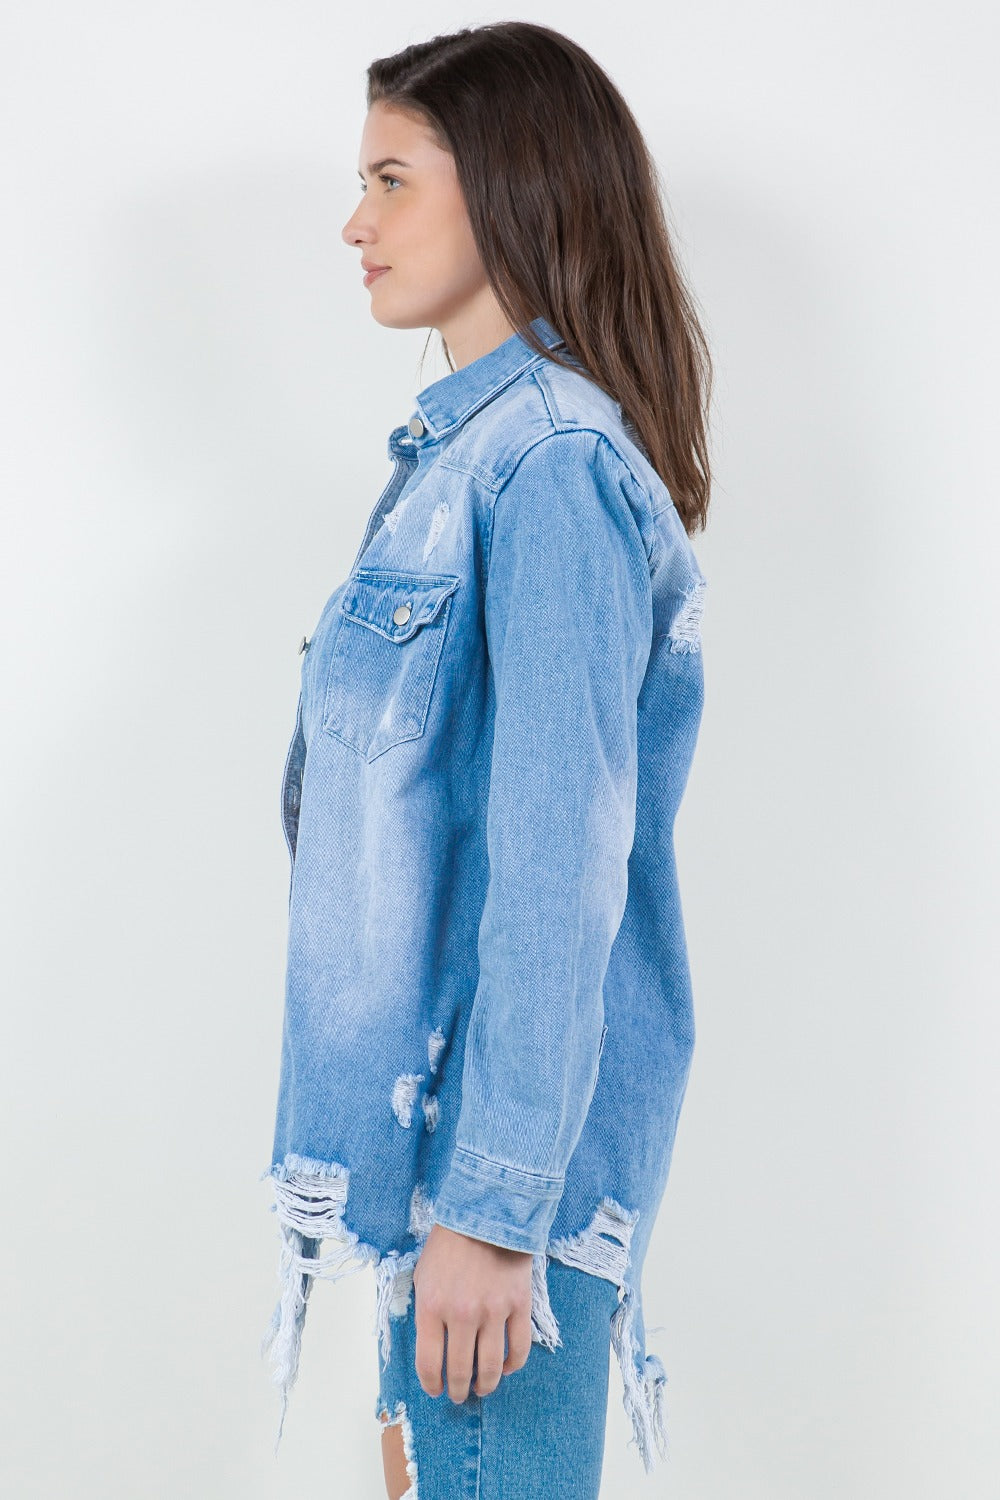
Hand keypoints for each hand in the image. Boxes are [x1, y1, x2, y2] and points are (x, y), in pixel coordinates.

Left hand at [411, 1222, 533, 1402]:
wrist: (486, 1212)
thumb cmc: (449, 1243)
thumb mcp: (423, 1275)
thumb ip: (426, 1313)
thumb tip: (433, 1348)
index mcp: (432, 1307)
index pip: (429, 1364)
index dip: (432, 1384)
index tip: (436, 1389)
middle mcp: (462, 1314)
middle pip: (461, 1371)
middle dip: (459, 1390)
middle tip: (460, 1395)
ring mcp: (493, 1311)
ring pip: (491, 1367)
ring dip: (486, 1385)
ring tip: (483, 1387)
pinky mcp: (519, 1304)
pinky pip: (520, 1348)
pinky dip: (514, 1365)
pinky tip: (507, 1368)